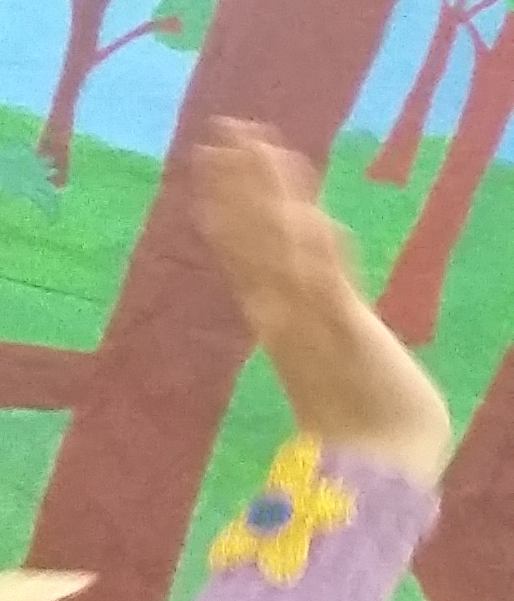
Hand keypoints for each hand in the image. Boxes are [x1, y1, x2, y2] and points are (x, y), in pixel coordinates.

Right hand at [196, 118, 450, 489]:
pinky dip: (310, 253)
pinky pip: (324, 284)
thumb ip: (313, 332)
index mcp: (281, 319)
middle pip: (254, 238)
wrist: (382, 466)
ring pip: (279, 248)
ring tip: (249, 149)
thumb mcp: (334, 364)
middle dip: (239, 186)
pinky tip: (303, 216)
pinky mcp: (346, 335)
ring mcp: (312, 322)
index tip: (218, 160)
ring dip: (264, 199)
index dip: (233, 204)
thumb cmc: (364, 425)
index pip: (248, 248)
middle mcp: (285, 314)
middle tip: (219, 134)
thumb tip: (287, 311)